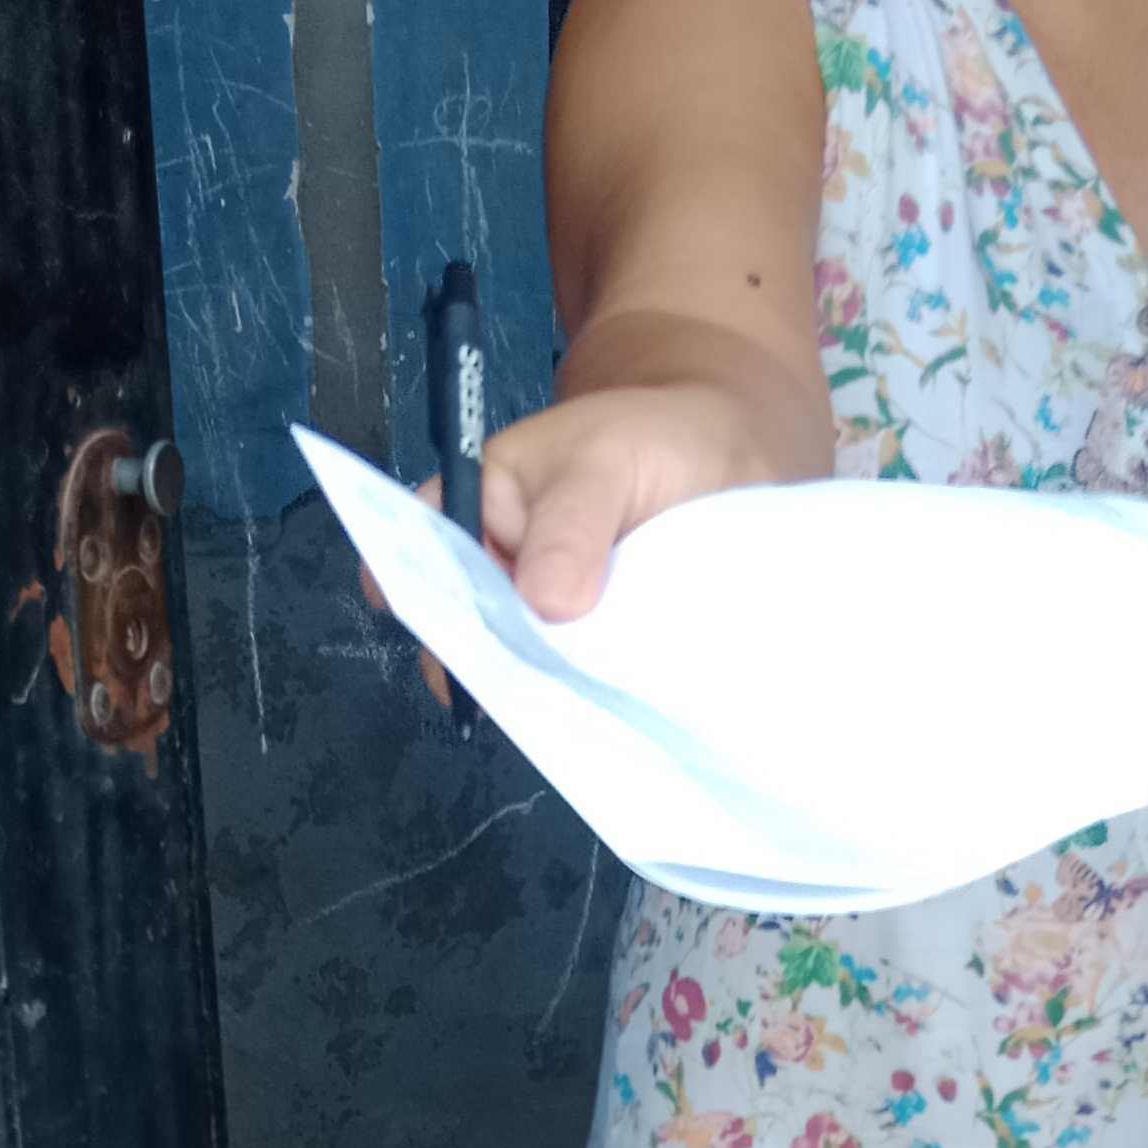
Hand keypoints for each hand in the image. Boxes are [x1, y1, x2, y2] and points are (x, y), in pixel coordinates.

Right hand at [358, 372, 812, 700]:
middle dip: (498, 668)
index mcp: (468, 516)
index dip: (422, 609)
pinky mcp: (593, 657)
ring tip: (587, 704)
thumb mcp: (605, 463)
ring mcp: (544, 626)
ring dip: (554, 691)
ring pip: (528, 672)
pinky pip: (582, 686)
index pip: (413, 569)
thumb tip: (544, 605)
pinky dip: (597, 699)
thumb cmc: (650, 437)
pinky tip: (618, 709)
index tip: (464, 643)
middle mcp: (495, 579)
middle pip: (467, 640)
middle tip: (544, 682)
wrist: (734, 454)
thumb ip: (569, 528)